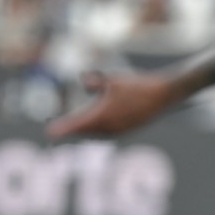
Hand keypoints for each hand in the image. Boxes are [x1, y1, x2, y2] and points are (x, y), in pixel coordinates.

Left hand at [46, 71, 174, 137]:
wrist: (164, 94)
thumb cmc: (138, 85)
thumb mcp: (112, 80)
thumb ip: (94, 82)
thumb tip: (83, 83)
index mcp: (104, 116)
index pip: (78, 124)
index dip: (64, 128)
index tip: (50, 132)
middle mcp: (110, 127)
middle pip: (85, 132)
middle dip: (71, 130)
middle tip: (55, 130)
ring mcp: (120, 130)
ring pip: (96, 134)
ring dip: (84, 131)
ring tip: (72, 129)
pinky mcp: (128, 129)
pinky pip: (107, 133)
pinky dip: (96, 130)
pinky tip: (93, 127)